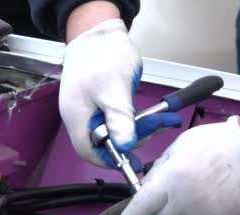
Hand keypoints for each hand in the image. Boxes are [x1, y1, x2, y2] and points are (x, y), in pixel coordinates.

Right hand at [60, 16, 141, 167]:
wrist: (98, 30)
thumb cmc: (101, 56)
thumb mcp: (114, 89)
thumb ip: (119, 120)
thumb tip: (126, 147)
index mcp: (77, 117)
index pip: (89, 151)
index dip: (110, 159)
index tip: (132, 159)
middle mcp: (80, 116)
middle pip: (103, 142)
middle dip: (131, 140)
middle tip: (156, 129)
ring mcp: (90, 109)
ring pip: (113, 130)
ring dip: (138, 128)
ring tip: (162, 120)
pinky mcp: (100, 102)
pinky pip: (117, 118)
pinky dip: (135, 118)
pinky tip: (153, 115)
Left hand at [117, 114, 239, 214]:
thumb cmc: (213, 144)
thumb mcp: (176, 148)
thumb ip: (157, 172)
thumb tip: (144, 190)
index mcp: (169, 182)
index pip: (139, 210)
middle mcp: (184, 204)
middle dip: (162, 209)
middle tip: (175, 192)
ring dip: (183, 213)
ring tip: (199, 191)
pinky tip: (213, 199)